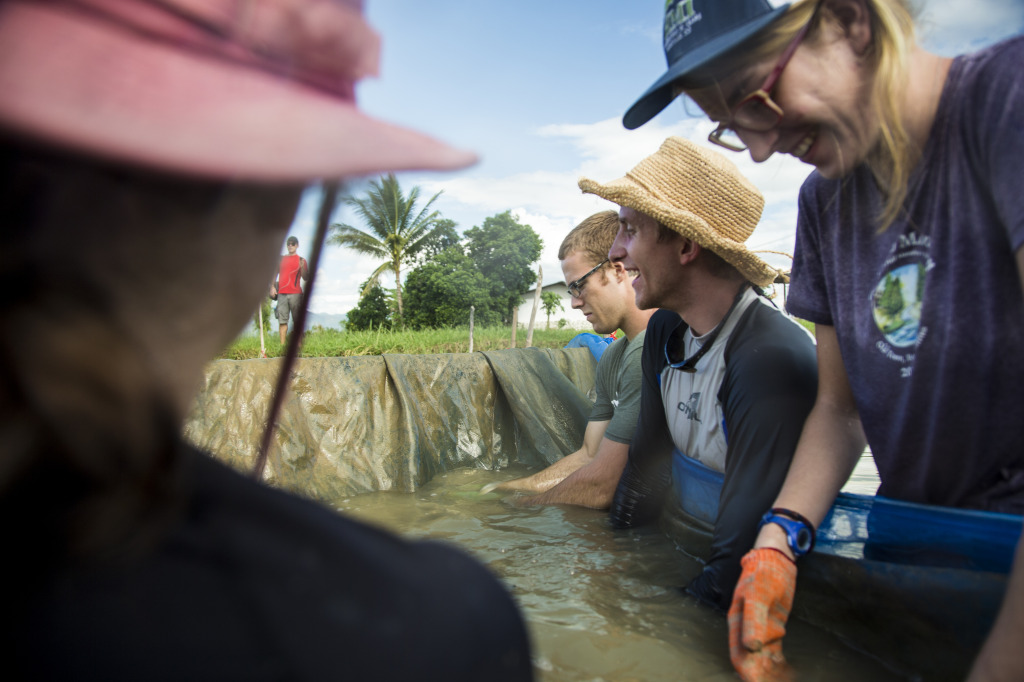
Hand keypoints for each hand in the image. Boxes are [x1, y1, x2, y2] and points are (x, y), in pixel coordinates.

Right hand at [728, 548, 796, 681]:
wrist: (775, 560)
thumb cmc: (763, 573)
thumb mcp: (758, 595)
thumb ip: (754, 621)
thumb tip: (751, 648)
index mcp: (737, 623)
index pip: (739, 655)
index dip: (748, 673)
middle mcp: (746, 630)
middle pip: (751, 662)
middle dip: (761, 676)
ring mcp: (760, 631)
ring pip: (763, 660)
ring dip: (772, 673)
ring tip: (787, 681)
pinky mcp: (773, 629)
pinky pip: (775, 653)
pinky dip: (780, 665)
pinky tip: (790, 673)